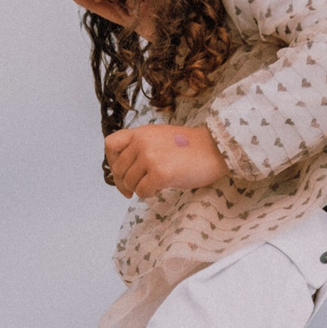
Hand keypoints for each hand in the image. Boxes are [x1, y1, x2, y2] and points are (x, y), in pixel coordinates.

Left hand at [104, 124, 227, 198]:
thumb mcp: (160, 137)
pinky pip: (142, 191)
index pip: (110, 145)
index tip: (121, 172)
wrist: (216, 149)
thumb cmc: (190, 147)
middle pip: (118, 169)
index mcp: (141, 132)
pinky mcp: (160, 173)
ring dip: (139, 188)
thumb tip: (122, 171)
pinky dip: (149, 194)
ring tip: (154, 186)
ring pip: (129, 182)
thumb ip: (141, 147)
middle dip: (124, 182)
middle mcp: (142, 142)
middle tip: (134, 189)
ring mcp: (150, 157)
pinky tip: (161, 189)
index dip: (112, 162)